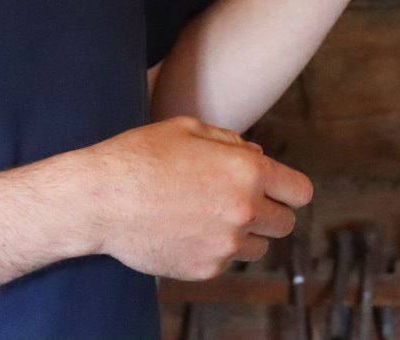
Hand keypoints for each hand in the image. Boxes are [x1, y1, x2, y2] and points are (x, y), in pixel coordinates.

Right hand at [75, 117, 312, 278]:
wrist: (99, 199)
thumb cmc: (140, 156)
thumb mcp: (188, 129)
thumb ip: (231, 143)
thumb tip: (258, 157)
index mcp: (247, 172)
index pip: (300, 192)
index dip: (288, 189)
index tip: (275, 190)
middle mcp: (244, 211)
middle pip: (285, 224)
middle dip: (269, 212)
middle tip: (239, 202)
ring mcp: (225, 245)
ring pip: (258, 248)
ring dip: (243, 234)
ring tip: (208, 216)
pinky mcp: (204, 270)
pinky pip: (225, 263)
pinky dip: (214, 250)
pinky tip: (186, 231)